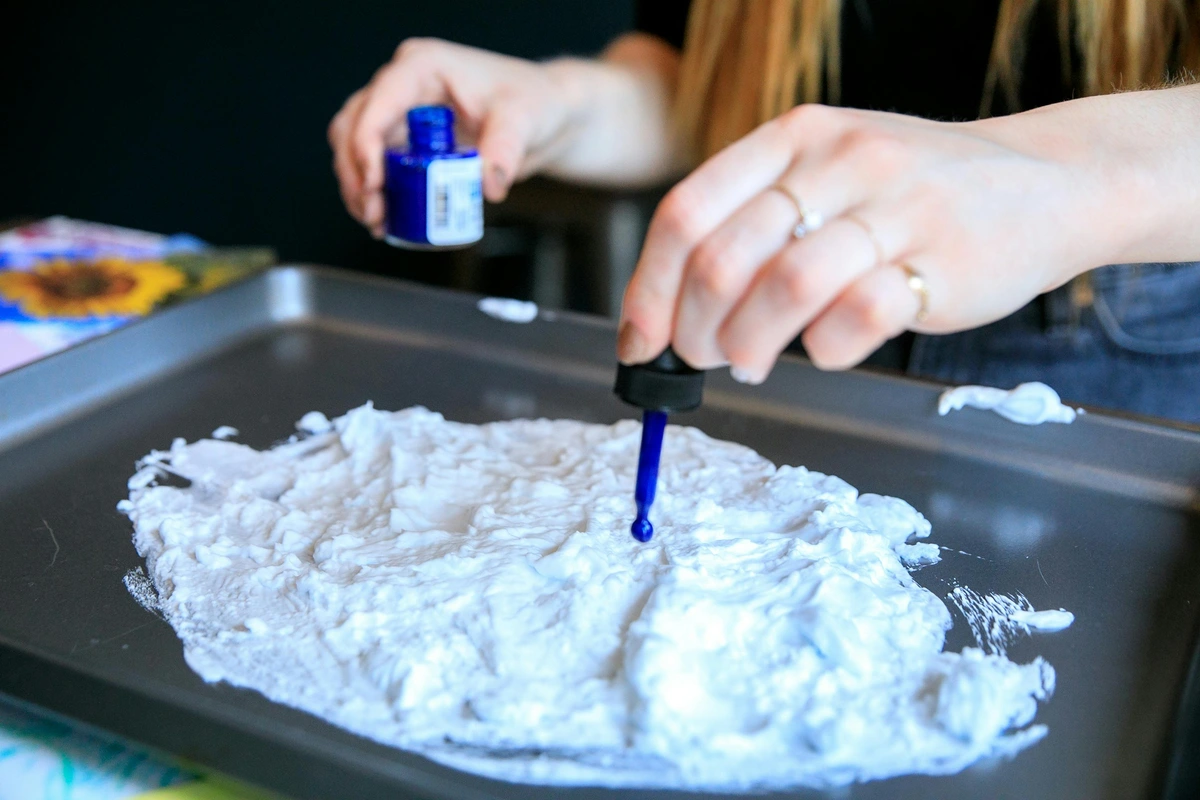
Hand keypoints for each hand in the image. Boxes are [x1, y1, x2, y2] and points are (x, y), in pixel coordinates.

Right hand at [328, 38, 580, 236]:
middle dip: (357, 173)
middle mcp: (404, 86)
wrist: (545, 115)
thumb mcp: (523, 120)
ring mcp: (401, 113)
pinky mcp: (405, 141)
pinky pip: (374, 166)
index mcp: (424, 66)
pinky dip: (374, 193)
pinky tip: (386, 219)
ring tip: (377, 221)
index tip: (376, 183)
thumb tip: (488, 185)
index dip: (366, 143)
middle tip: (374, 211)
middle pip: (352, 126)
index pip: (378, 102)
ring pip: (353, 147)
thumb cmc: (534, 101)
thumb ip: (505, 150)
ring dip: (358, 187)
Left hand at [616, 103, 1117, 380]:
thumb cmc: (916, 192)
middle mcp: (839, 161)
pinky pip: (856, 318)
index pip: (686, 212)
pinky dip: (824, 349)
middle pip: (722, 259)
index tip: (639, 340)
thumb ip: (757, 222)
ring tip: (752, 362)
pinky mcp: (943, 261)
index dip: (648, 288)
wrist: (1047, 182)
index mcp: (794, 138)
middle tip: (702, 357)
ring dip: (748, 345)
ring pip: (784, 288)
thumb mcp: (829, 173)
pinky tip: (826, 349)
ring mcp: (894, 207)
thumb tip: (673, 310)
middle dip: (693, 329)